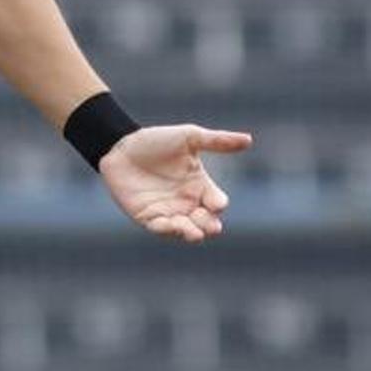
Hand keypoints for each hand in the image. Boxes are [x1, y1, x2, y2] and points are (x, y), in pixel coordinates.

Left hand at [99, 124, 252, 242]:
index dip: (218, 204)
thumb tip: (249, 140)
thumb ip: (217, 140)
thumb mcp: (188, 137)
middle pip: (207, 222)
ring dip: (192, 233)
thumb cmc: (157, 140)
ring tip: (193, 232)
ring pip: (187, 230)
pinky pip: (162, 230)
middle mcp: (188, 203)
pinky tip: (172, 226)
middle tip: (208, 224)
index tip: (216, 202)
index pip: (217, 202)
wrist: (121, 145)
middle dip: (209, 225)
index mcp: (201, 186)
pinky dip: (169, 231)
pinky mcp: (149, 217)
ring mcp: (170, 212)